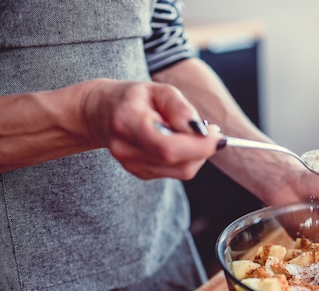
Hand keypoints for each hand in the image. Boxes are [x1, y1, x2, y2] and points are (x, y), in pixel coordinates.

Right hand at [81, 79, 222, 179]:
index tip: (217, 135)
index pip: (168, 146)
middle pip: (177, 161)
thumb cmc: (134, 98)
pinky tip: (180, 142)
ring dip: (197, 154)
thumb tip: (200, 130)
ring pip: (180, 171)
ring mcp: (130, 164)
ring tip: (196, 133)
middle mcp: (125, 148)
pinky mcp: (139, 173)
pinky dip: (186, 159)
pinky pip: (174, 172)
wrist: (101, 112)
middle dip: (203, 149)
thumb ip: (180, 108)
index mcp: (127, 122)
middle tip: (213, 132)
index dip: (198, 145)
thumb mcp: (158, 90)